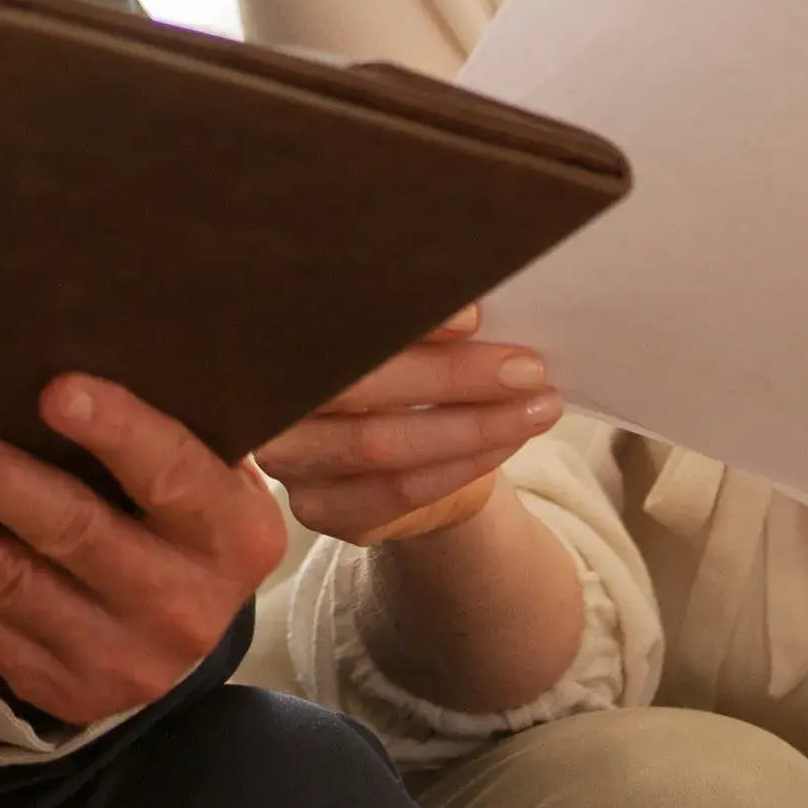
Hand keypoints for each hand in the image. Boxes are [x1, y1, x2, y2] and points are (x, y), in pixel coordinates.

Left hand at [0, 374, 287, 730]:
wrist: (183, 644)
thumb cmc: (178, 518)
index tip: (55, 390)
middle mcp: (182, 602)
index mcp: (230, 533)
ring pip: (8, 584)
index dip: (119, 432)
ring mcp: (119, 656)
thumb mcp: (206, 479)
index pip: (173, 474)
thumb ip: (165, 426)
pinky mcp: (59, 686)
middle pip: (73, 530)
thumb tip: (67, 328)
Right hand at [254, 304, 569, 545]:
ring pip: (382, 445)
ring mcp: (291, 464)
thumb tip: (472, 297)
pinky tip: (508, 441)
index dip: (406, 322)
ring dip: (472, 425)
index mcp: (277, 336)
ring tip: (537, 406)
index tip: (474, 314)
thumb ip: (416, 316)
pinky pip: (399, 491)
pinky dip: (462, 464)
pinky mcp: (321, 510)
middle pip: (360, 388)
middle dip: (452, 376)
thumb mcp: (402, 336)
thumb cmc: (403, 375)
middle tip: (526, 367)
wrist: (405, 458)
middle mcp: (271, 401)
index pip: (338, 325)